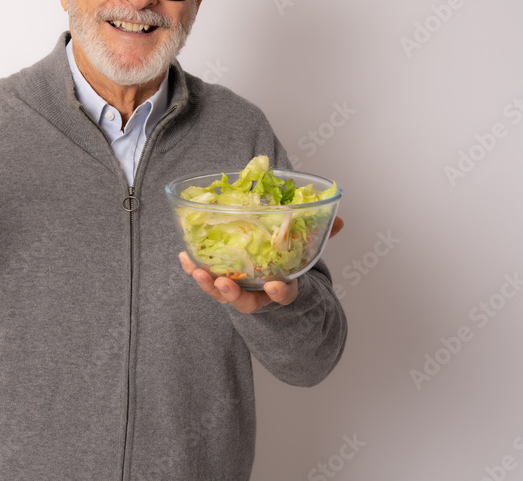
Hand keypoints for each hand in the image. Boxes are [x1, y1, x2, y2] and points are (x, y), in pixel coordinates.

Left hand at [178, 215, 344, 312]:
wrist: (270, 286)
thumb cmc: (285, 265)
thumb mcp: (304, 253)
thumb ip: (319, 238)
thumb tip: (339, 221)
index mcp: (282, 288)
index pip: (283, 294)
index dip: (279, 292)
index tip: (274, 286)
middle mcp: (257, 295)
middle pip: (245, 302)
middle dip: (234, 295)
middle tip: (224, 284)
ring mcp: (237, 291)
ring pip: (221, 294)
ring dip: (208, 284)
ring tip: (197, 272)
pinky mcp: (219, 282)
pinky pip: (205, 278)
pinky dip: (193, 268)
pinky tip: (183, 256)